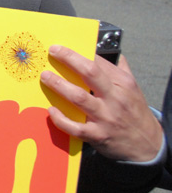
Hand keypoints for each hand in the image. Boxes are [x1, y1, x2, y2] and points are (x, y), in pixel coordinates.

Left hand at [40, 45, 162, 162]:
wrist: (148, 144)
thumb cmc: (135, 113)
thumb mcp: (133, 88)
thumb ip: (119, 69)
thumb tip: (105, 51)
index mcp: (123, 84)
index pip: (98, 62)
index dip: (77, 53)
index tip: (60, 48)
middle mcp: (115, 99)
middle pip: (90, 74)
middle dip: (69, 60)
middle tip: (52, 53)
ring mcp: (105, 117)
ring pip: (79, 98)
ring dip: (59, 85)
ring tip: (45, 76)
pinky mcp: (97, 135)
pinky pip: (75, 127)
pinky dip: (60, 119)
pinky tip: (51, 110)